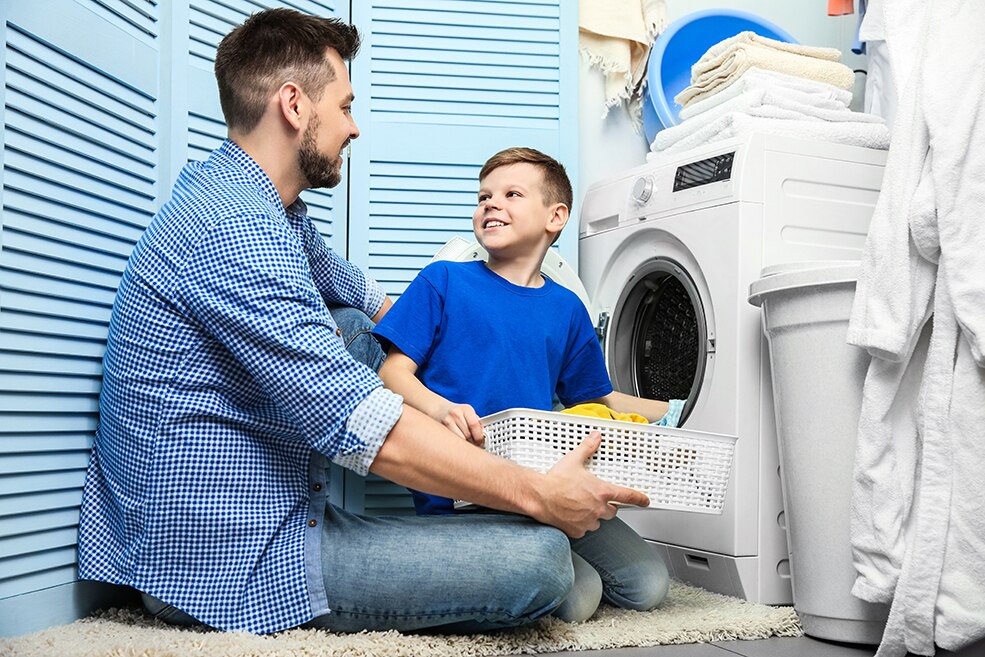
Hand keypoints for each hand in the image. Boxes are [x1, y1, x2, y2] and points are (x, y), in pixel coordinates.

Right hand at [436, 402, 484, 446]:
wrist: (439, 409)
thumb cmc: (457, 413)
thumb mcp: (468, 413)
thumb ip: (477, 422)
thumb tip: (483, 434)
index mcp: (466, 409)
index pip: (474, 424)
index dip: (479, 436)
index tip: (481, 442)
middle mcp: (456, 413)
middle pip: (467, 434)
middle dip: (473, 442)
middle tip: (476, 445)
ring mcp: (447, 420)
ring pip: (460, 439)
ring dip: (465, 443)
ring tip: (467, 443)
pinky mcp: (441, 427)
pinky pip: (453, 440)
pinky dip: (457, 443)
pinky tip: (458, 441)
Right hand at [533, 432, 648, 537]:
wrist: (540, 496)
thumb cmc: (556, 480)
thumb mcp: (573, 460)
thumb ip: (587, 448)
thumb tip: (595, 437)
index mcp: (602, 491)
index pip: (627, 496)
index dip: (639, 499)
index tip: (645, 501)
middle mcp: (598, 508)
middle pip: (612, 511)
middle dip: (607, 506)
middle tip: (594, 500)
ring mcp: (589, 521)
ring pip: (598, 522)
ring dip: (593, 516)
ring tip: (579, 507)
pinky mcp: (578, 530)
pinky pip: (584, 530)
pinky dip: (580, 525)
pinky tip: (571, 516)